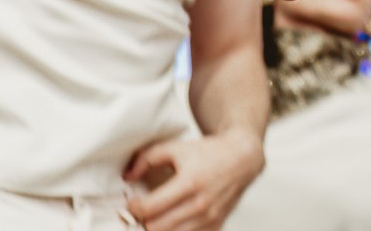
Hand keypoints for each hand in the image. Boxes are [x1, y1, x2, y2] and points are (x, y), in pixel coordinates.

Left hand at [124, 130, 264, 230]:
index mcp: (189, 183)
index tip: (131, 203)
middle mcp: (200, 204)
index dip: (133, 208)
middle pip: (156, 227)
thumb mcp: (176, 147)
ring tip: (155, 217)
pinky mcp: (216, 226)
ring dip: (158, 228)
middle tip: (140, 212)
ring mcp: (209, 218)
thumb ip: (147, 158)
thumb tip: (127, 176)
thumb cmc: (208, 152)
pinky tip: (173, 220)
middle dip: (143, 221)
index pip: (149, 208)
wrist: (242, 159)